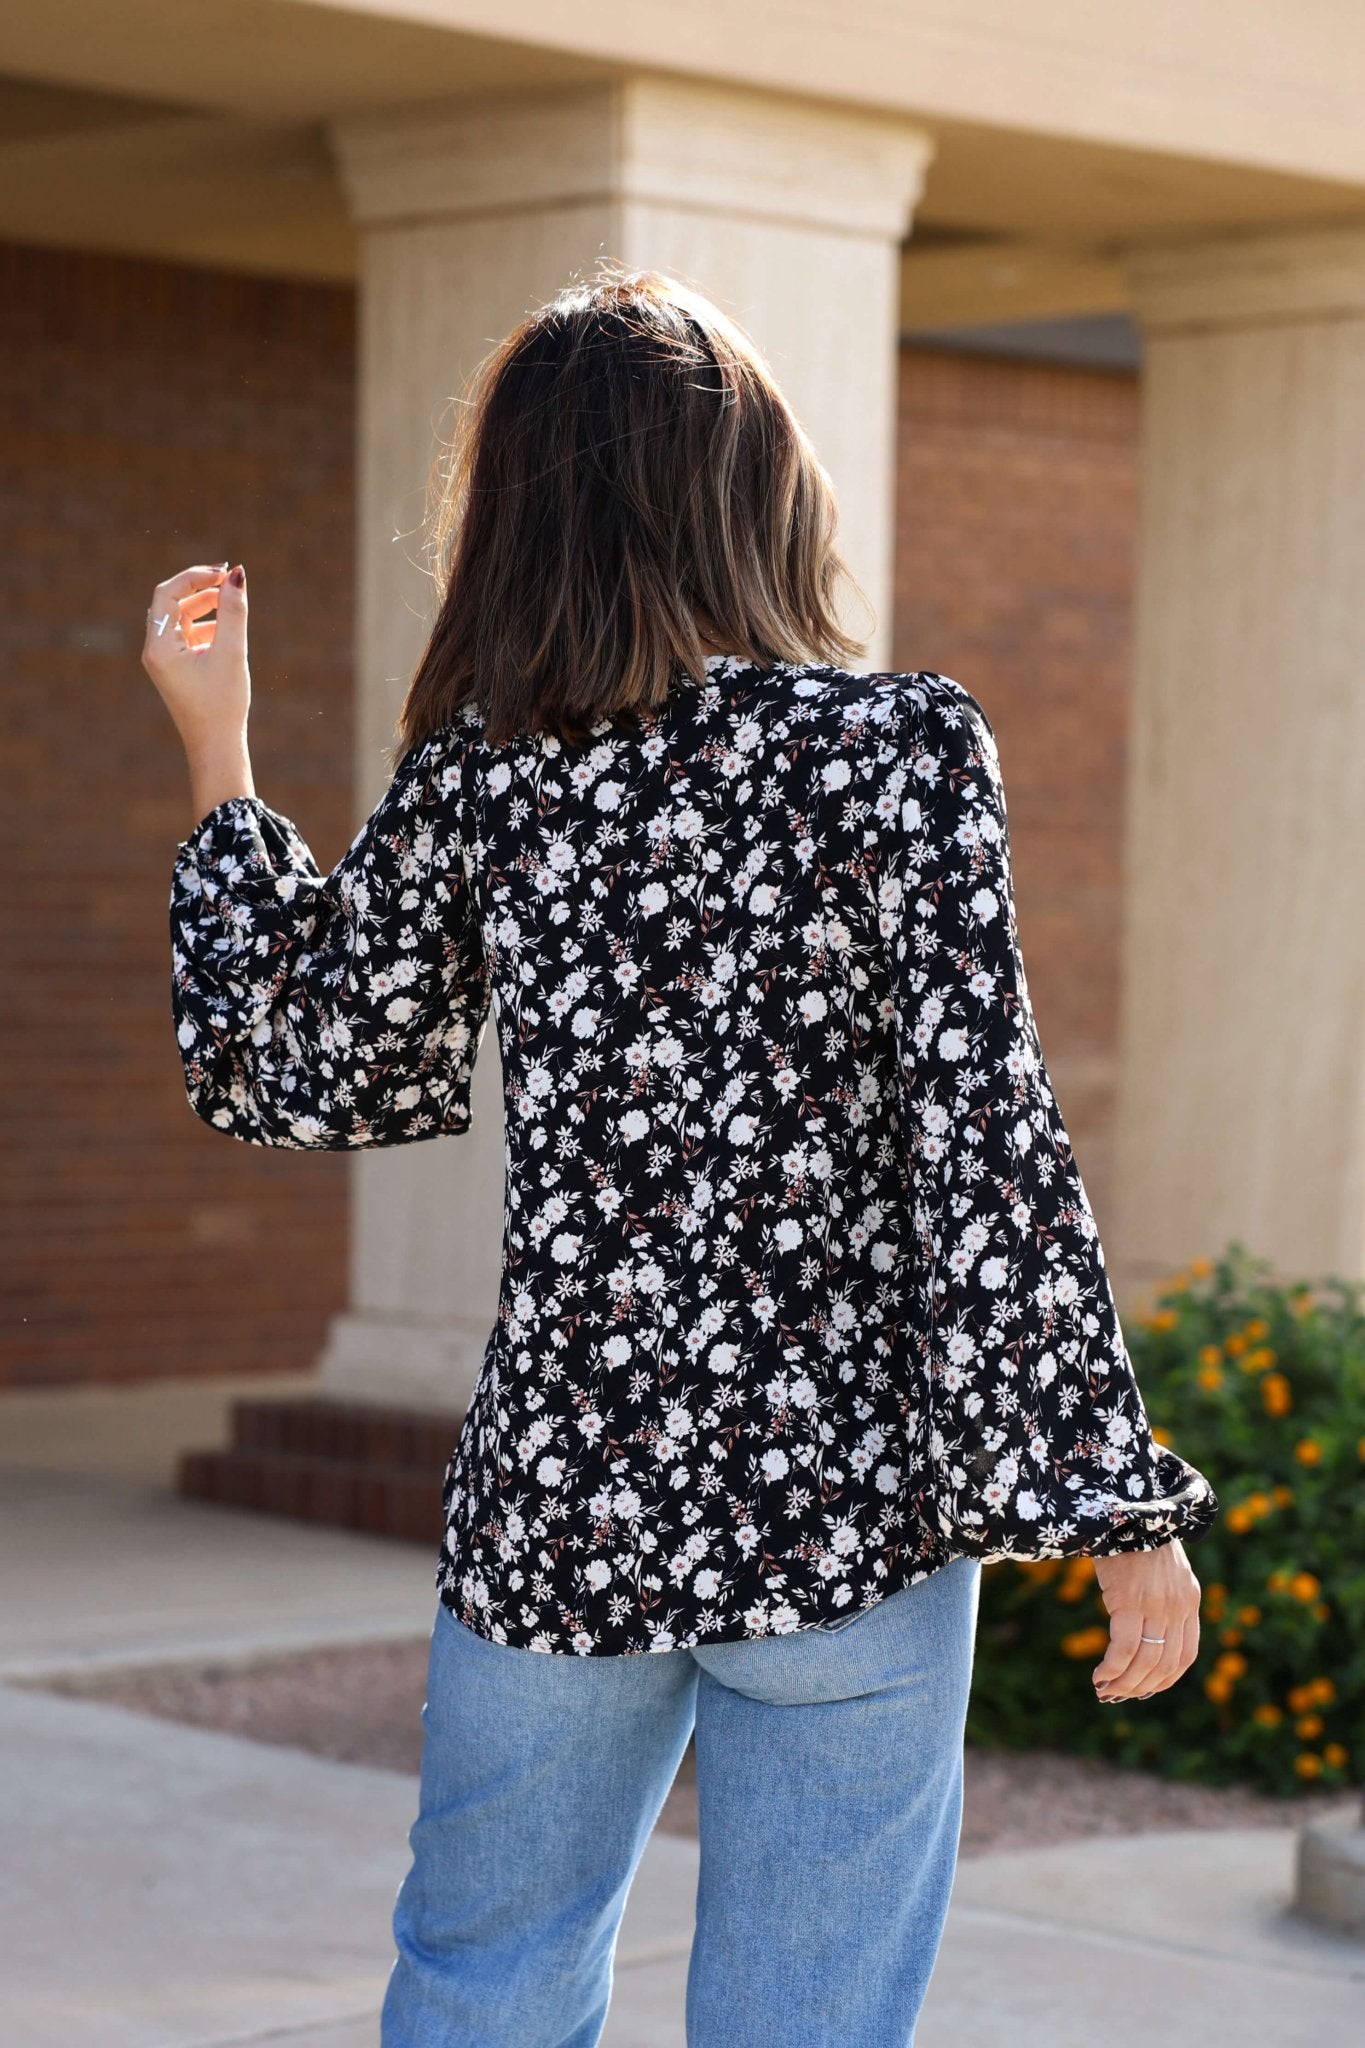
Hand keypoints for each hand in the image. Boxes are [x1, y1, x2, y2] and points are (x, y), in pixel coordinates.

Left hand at [142, 563, 250, 759]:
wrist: (215, 746)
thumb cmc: (223, 704)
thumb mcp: (232, 653)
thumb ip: (234, 612)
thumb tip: (237, 575)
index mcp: (160, 648)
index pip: (168, 594)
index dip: (195, 577)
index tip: (224, 574)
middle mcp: (155, 651)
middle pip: (171, 603)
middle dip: (200, 589)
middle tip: (230, 581)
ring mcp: (163, 660)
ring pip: (179, 618)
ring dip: (204, 606)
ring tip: (232, 603)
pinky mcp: (175, 668)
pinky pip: (185, 635)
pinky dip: (205, 625)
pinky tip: (227, 633)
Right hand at [1090, 1538, 1200, 1704]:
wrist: (1126, 1507)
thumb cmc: (1136, 1535)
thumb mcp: (1162, 1569)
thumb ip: (1164, 1598)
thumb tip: (1148, 1631)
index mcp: (1189, 1600)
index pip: (1185, 1656)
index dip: (1164, 1680)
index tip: (1142, 1689)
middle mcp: (1178, 1606)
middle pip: (1165, 1665)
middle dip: (1139, 1687)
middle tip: (1116, 1695)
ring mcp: (1156, 1605)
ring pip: (1145, 1662)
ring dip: (1124, 1684)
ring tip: (1104, 1689)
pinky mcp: (1130, 1600)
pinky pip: (1123, 1648)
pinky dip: (1112, 1668)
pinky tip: (1099, 1675)